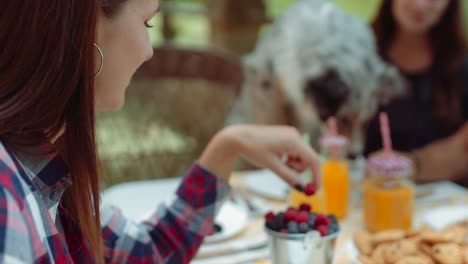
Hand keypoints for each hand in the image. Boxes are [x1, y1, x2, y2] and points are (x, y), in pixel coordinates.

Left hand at [199, 125, 320, 187]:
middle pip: (307, 158)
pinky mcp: (286, 135)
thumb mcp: (272, 166)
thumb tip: (303, 188)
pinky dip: (289, 158)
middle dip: (299, 169)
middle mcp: (295, 134)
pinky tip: (277, 158)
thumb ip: (289, 177)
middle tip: (284, 172)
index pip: (313, 160)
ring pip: (301, 155)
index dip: (317, 176)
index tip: (315, 190)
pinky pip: (294, 150)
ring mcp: (290, 133)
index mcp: (293, 140)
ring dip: (293, 164)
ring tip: (278, 164)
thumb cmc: (253, 150)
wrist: (238, 137)